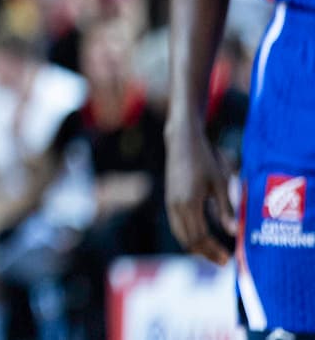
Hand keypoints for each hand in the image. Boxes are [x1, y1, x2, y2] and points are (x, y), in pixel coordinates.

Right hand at [164, 124, 237, 265]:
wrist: (181, 142)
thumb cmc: (204, 160)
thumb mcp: (220, 183)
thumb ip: (226, 209)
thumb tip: (234, 232)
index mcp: (189, 203)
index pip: (199, 237)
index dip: (213, 251)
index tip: (227, 259)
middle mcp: (176, 206)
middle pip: (188, 241)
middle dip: (205, 253)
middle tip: (222, 261)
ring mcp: (170, 203)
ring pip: (180, 235)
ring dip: (196, 247)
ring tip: (212, 252)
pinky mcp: (169, 200)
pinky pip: (177, 225)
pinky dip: (188, 236)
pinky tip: (202, 236)